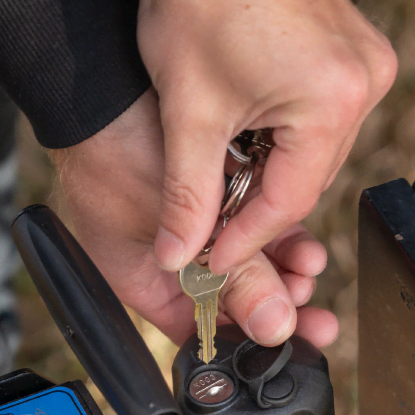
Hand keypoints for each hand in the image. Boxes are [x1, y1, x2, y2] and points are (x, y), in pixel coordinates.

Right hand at [51, 89, 337, 347]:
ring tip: (308, 265)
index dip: (249, 339)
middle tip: (311, 306)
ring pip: (248, 263)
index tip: (292, 339)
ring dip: (283, 267)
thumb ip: (235, 277)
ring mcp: (192, 227)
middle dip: (275, 300)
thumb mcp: (186, 227)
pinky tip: (302, 240)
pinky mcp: (214, 194)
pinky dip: (277, 235)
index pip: (204, 332)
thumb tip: (275, 327)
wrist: (104, 76)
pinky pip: (250, 226)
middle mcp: (168, 261)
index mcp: (145, 282)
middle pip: (233, 300)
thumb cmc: (116, 149)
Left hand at [136, 0, 397, 285]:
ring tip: (224, 181)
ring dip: (271, 173)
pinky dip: (285, 139)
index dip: (246, 239)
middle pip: (307, 180)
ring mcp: (365, 66)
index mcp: (332, 101)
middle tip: (210, 228)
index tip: (212, 260)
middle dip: (257, 207)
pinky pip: (322, 120)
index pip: (290, 202)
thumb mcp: (188, 112)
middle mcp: (364, 84)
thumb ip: (187, 196)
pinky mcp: (355, 54)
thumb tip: (178, 255)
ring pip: (314, 154)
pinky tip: (249, 137)